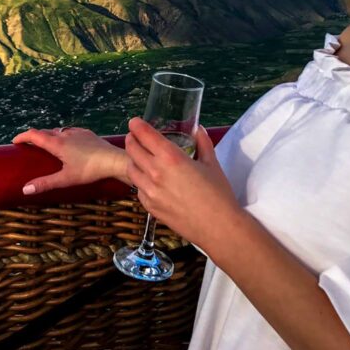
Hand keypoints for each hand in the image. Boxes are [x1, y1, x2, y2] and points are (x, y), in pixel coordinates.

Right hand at [12, 126, 126, 194]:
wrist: (113, 160)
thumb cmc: (89, 170)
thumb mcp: (65, 179)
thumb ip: (45, 183)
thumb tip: (25, 189)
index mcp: (57, 144)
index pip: (34, 135)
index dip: (22, 136)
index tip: (14, 141)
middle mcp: (65, 134)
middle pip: (44, 131)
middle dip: (34, 136)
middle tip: (28, 144)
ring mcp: (78, 132)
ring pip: (58, 130)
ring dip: (48, 135)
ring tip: (46, 144)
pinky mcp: (88, 133)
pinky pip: (70, 131)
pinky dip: (63, 134)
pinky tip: (68, 141)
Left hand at [125, 118, 242, 251]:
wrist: (218, 227)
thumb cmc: (218, 194)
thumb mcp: (212, 163)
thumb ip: (203, 143)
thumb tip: (198, 130)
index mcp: (171, 157)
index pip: (145, 135)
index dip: (137, 125)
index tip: (134, 122)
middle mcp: (156, 172)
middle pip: (132, 149)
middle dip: (131, 139)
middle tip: (134, 137)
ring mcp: (150, 191)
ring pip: (131, 169)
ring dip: (133, 160)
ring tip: (140, 157)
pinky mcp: (150, 207)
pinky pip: (137, 189)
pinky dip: (140, 181)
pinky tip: (148, 180)